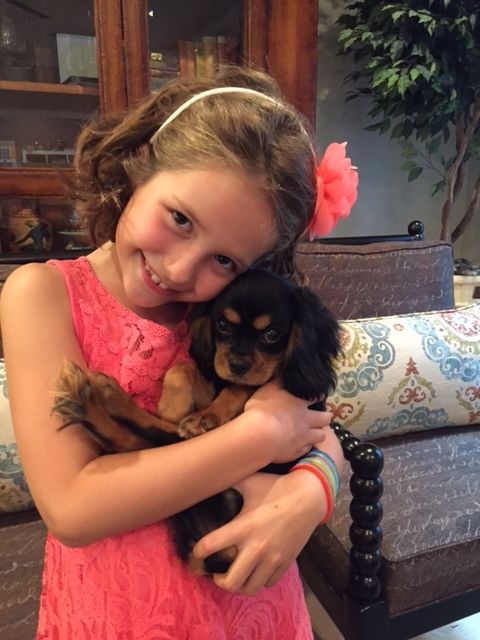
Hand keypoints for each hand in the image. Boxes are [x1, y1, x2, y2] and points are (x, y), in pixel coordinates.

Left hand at [192, 470, 327, 595]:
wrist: (309, 497)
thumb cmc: (276, 487)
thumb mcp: (250, 481)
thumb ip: (230, 483)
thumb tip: (212, 479)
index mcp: (243, 526)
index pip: (211, 546)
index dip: (197, 553)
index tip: (195, 553)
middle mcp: (257, 547)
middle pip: (231, 582)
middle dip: (218, 581)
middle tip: (215, 573)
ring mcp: (272, 558)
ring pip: (250, 588)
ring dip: (239, 586)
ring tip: (235, 576)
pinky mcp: (285, 563)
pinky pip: (268, 583)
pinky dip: (259, 581)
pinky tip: (255, 571)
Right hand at [244, 381, 330, 462]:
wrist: (260, 436)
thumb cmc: (262, 410)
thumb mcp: (267, 389)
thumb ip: (277, 382)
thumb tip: (284, 376)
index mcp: (299, 404)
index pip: (316, 397)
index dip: (319, 396)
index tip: (320, 395)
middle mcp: (306, 421)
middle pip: (325, 419)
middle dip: (325, 417)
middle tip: (321, 417)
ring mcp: (303, 438)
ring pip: (321, 436)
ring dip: (318, 433)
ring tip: (314, 433)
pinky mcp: (297, 452)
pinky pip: (308, 449)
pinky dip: (306, 446)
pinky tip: (301, 445)